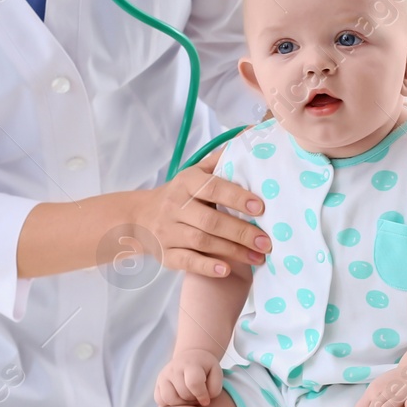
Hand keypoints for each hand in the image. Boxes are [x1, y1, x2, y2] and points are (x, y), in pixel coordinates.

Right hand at [132, 147, 270, 278]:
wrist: (140, 217)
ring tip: (259, 258)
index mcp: (186, 182)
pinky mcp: (165, 254)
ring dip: (233, 251)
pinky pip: (186, 261)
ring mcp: (168, 232)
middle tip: (267, 242)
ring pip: (202, 242)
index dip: (237, 198)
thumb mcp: (195, 173)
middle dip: (241, 232)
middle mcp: (175, 206)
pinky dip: (206, 266)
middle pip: (210, 221)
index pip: (213, 188)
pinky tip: (226, 270)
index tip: (261, 208)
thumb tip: (251, 136)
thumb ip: (221, 159)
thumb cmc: (181, 194)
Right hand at [154, 349, 223, 406]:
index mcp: (190, 364)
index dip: (202, 395)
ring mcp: (163, 376)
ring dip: (182, 404)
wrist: (190, 358)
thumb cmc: (206, 368)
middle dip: (194, 400)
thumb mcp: (216, 373)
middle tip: (198, 397)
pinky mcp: (157, 384)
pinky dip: (170, 404)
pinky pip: (160, 401)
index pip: (194, 383)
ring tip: (189, 398)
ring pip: (169, 399)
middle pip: (183, 394)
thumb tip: (204, 402)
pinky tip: (180, 398)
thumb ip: (215, 388)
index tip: (206, 400)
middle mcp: (174, 368)